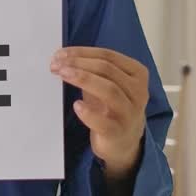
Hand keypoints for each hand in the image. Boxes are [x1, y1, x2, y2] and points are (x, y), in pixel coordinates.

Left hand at [50, 47, 149, 178]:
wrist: (124, 142)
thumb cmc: (113, 107)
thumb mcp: (107, 83)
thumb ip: (92, 70)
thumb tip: (62, 57)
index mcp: (137, 74)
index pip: (108, 56)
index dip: (82, 53)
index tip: (61, 54)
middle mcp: (138, 91)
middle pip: (108, 69)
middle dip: (79, 64)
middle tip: (57, 64)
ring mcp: (130, 113)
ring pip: (109, 90)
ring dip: (83, 79)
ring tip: (63, 75)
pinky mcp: (118, 132)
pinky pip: (104, 121)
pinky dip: (89, 113)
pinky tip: (77, 105)